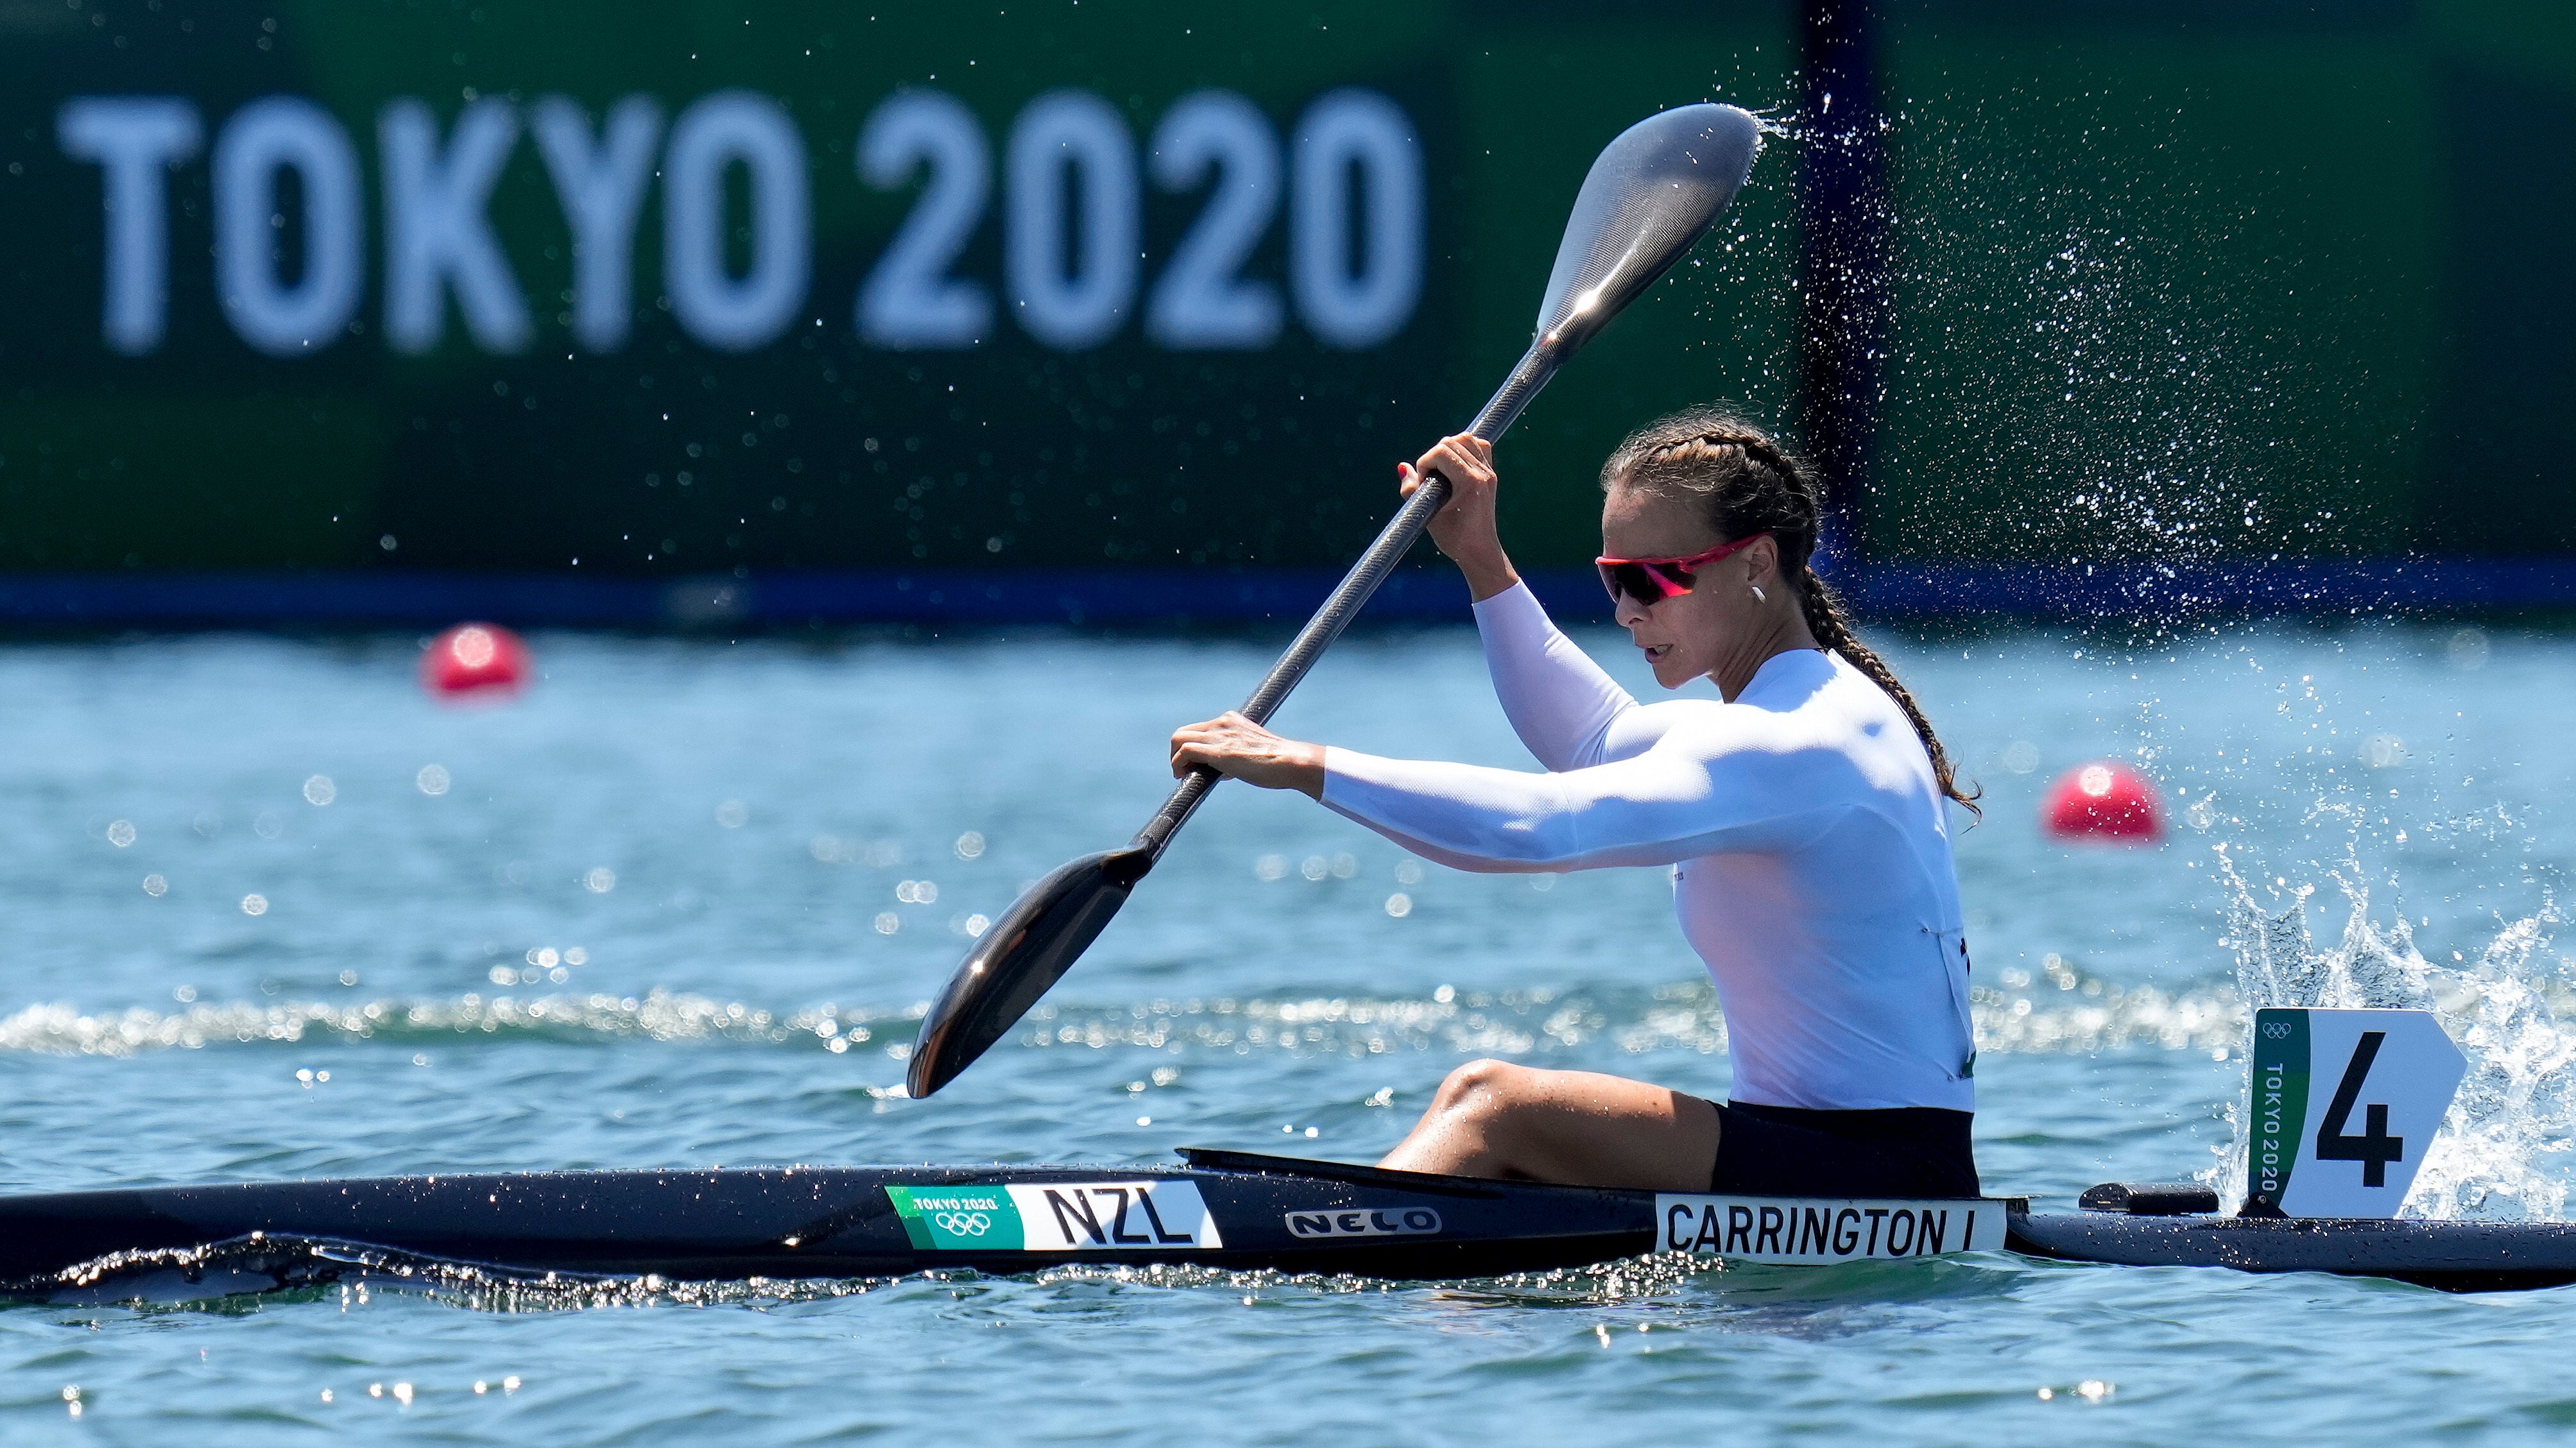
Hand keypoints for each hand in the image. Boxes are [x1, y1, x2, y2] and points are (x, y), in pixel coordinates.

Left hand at [1170, 711, 1325, 798]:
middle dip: (1178, 751)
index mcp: (1231, 720)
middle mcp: (1222, 722)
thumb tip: (1225, 771)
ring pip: (1179, 738)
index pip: (1200, 729)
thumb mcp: (1254, 753)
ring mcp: (1219, 735)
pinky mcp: (1217, 750)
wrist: (1291, 762)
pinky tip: (1182, 776)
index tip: (1196, 764)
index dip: (1193, 747)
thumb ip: (1237, 756)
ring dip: (1174, 758)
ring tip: (1181, 774)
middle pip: (1184, 731)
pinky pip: (1184, 751)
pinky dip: (1177, 763)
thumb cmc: (1278, 762)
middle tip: (1184, 770)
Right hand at [1400, 434, 1518, 600]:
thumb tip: (1402, 467)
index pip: (1441, 451)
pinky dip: (1464, 449)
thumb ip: (1411, 490)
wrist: (1480, 551)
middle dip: (1434, 456)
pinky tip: (1454, 465)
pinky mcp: (1490, 474)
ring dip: (1448, 448)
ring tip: (1440, 470)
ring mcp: (1489, 473)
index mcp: (1470, 483)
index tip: (1423, 484)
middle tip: (1430, 479)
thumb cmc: (1454, 539)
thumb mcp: (1427, 515)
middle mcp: (1482, 474)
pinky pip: (1479, 446)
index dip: (1425, 464)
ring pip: (1467, 439)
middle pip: (1453, 441)